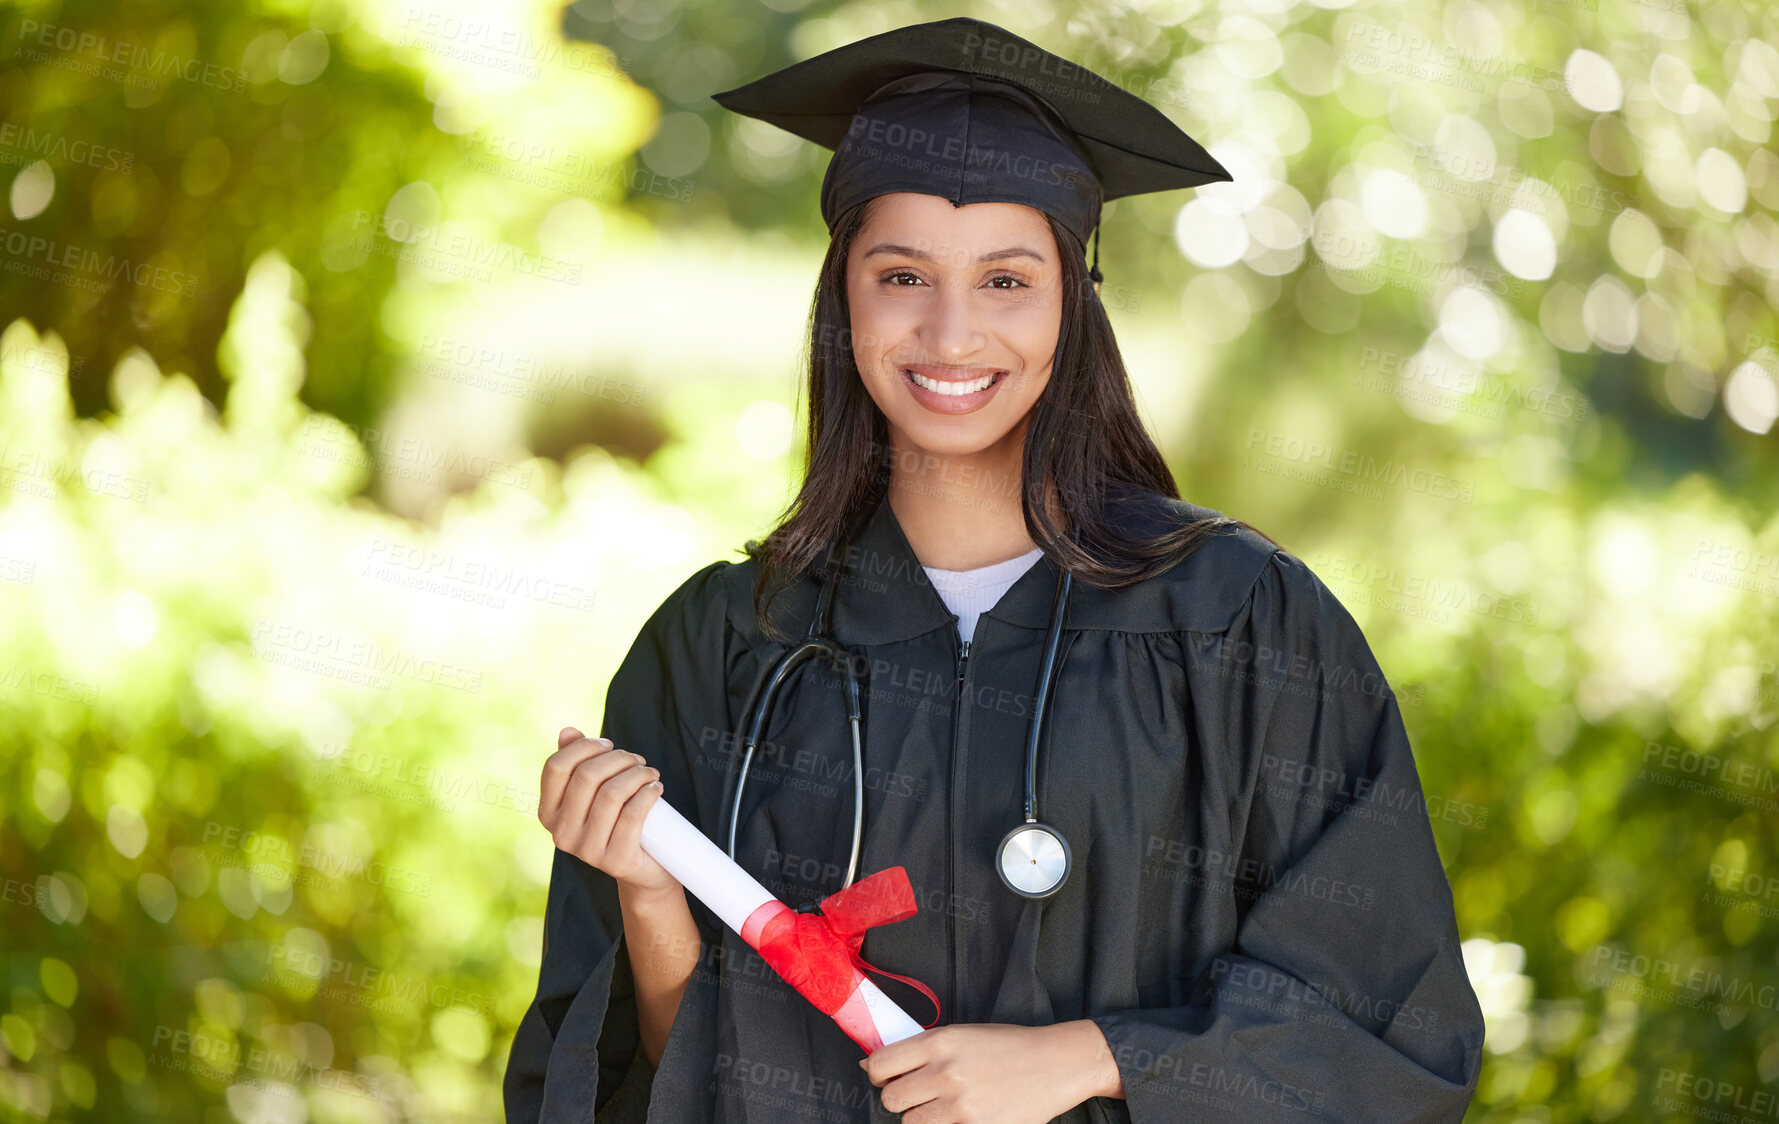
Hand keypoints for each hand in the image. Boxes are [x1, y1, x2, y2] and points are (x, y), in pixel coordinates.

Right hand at [538, 726, 679, 898]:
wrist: (642, 868)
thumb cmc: (616, 819)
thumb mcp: (594, 791)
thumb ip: (577, 762)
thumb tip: (568, 731)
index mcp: (549, 813)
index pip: (556, 767)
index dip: (584, 747)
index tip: (608, 745)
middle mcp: (561, 834)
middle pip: (587, 777)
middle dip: (617, 759)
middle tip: (637, 760)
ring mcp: (587, 851)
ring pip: (611, 794)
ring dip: (636, 774)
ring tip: (649, 773)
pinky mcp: (615, 861)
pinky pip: (632, 816)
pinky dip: (648, 794)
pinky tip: (656, 788)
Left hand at [859, 1021, 1121, 1122]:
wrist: (1056, 1064)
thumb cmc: (1009, 1047)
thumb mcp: (962, 1034)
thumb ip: (919, 1049)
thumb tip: (870, 1065)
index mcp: (940, 1041)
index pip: (880, 1064)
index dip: (877, 1074)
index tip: (887, 1077)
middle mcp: (946, 1072)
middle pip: (891, 1098)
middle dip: (901, 1098)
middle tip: (920, 1094)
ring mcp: (961, 1105)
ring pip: (911, 1123)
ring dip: (922, 1117)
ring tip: (945, 1107)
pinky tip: (962, 1117)